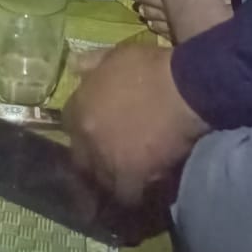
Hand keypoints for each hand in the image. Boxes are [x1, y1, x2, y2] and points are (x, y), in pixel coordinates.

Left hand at [63, 42, 208, 206]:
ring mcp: (109, 161)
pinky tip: (144, 193)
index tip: (92, 131)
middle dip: (91, 162)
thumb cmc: (150, 68)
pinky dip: (134, 196)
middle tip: (107, 162)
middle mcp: (88, 140)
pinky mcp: (133, 178)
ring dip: (111, 183)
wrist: (183, 90)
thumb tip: (74, 67)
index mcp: (80, 109)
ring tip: (124, 184)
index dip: (82, 128)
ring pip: (103, 182)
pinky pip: (127, 196)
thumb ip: (91, 63)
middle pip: (82, 160)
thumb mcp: (116, 55)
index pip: (68, 125)